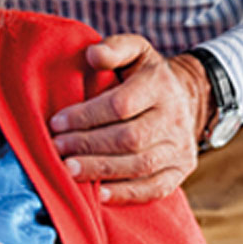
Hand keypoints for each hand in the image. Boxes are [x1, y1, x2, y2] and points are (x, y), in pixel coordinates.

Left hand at [49, 34, 212, 204]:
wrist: (186, 98)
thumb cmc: (145, 75)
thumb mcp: (135, 51)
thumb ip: (114, 48)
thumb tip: (92, 54)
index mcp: (160, 85)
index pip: (121, 104)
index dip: (86, 115)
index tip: (56, 122)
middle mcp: (174, 117)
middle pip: (129, 138)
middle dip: (88, 145)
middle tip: (57, 148)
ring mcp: (180, 147)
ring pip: (140, 165)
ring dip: (101, 170)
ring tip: (69, 170)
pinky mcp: (181, 170)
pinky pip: (155, 188)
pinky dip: (127, 194)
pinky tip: (99, 195)